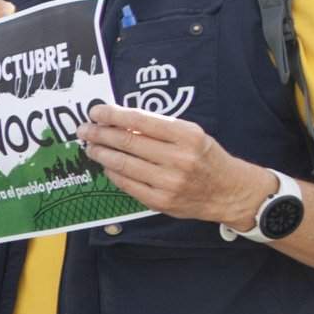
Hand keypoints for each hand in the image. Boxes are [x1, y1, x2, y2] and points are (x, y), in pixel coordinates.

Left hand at [78, 104, 270, 225]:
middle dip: (100, 134)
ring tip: (91, 146)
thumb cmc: (205, 157)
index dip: (113, 115)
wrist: (229, 191)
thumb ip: (158, 129)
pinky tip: (106, 166)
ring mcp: (168, 182)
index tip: (95, 112)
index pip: (140, 121)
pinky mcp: (160, 201)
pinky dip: (112, 173)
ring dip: (101, 153)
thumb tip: (119, 122)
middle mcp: (178, 158)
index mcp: (187, 135)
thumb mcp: (191, 134)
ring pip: (123, 164)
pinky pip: (127, 184)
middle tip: (84, 129)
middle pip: (127, 142)